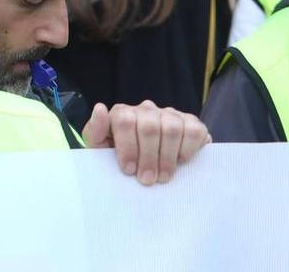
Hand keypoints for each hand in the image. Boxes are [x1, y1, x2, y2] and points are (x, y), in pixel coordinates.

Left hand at [82, 100, 208, 184]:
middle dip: (147, 157)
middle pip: (149, 126)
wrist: (146, 167)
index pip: (124, 120)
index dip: (127, 147)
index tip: (129, 170)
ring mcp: (170, 114)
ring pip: (171, 128)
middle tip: (147, 179)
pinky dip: (187, 149)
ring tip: (163, 177)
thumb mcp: (101, 149)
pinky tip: (180, 162)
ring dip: (166, 157)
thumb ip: (95, 131)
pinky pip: (193, 131)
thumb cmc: (122, 158)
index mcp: (123, 113)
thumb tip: (100, 108)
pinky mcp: (191, 123)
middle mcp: (146, 110)